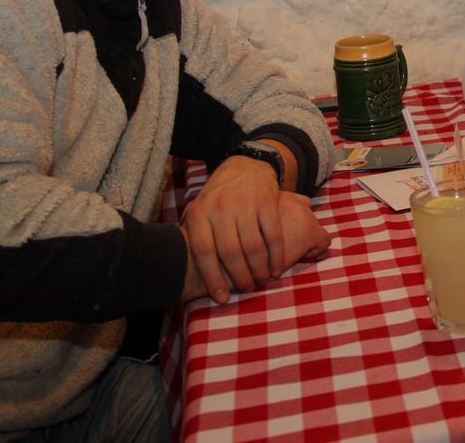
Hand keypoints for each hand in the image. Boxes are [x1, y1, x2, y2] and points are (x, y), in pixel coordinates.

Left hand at [179, 193, 329, 301]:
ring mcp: (245, 203)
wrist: (246, 166)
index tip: (222, 297)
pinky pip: (274, 235)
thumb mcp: (200, 211)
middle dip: (240, 277)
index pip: (203, 251)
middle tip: (247, 289)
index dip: (212, 278)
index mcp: (199, 213)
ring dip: (259, 270)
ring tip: (262, 281)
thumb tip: (187, 273)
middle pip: (230, 252)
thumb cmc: (220, 198)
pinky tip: (277, 269)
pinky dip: (277, 256)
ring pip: (253, 246)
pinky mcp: (268, 201)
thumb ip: (196, 236)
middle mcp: (221, 207)